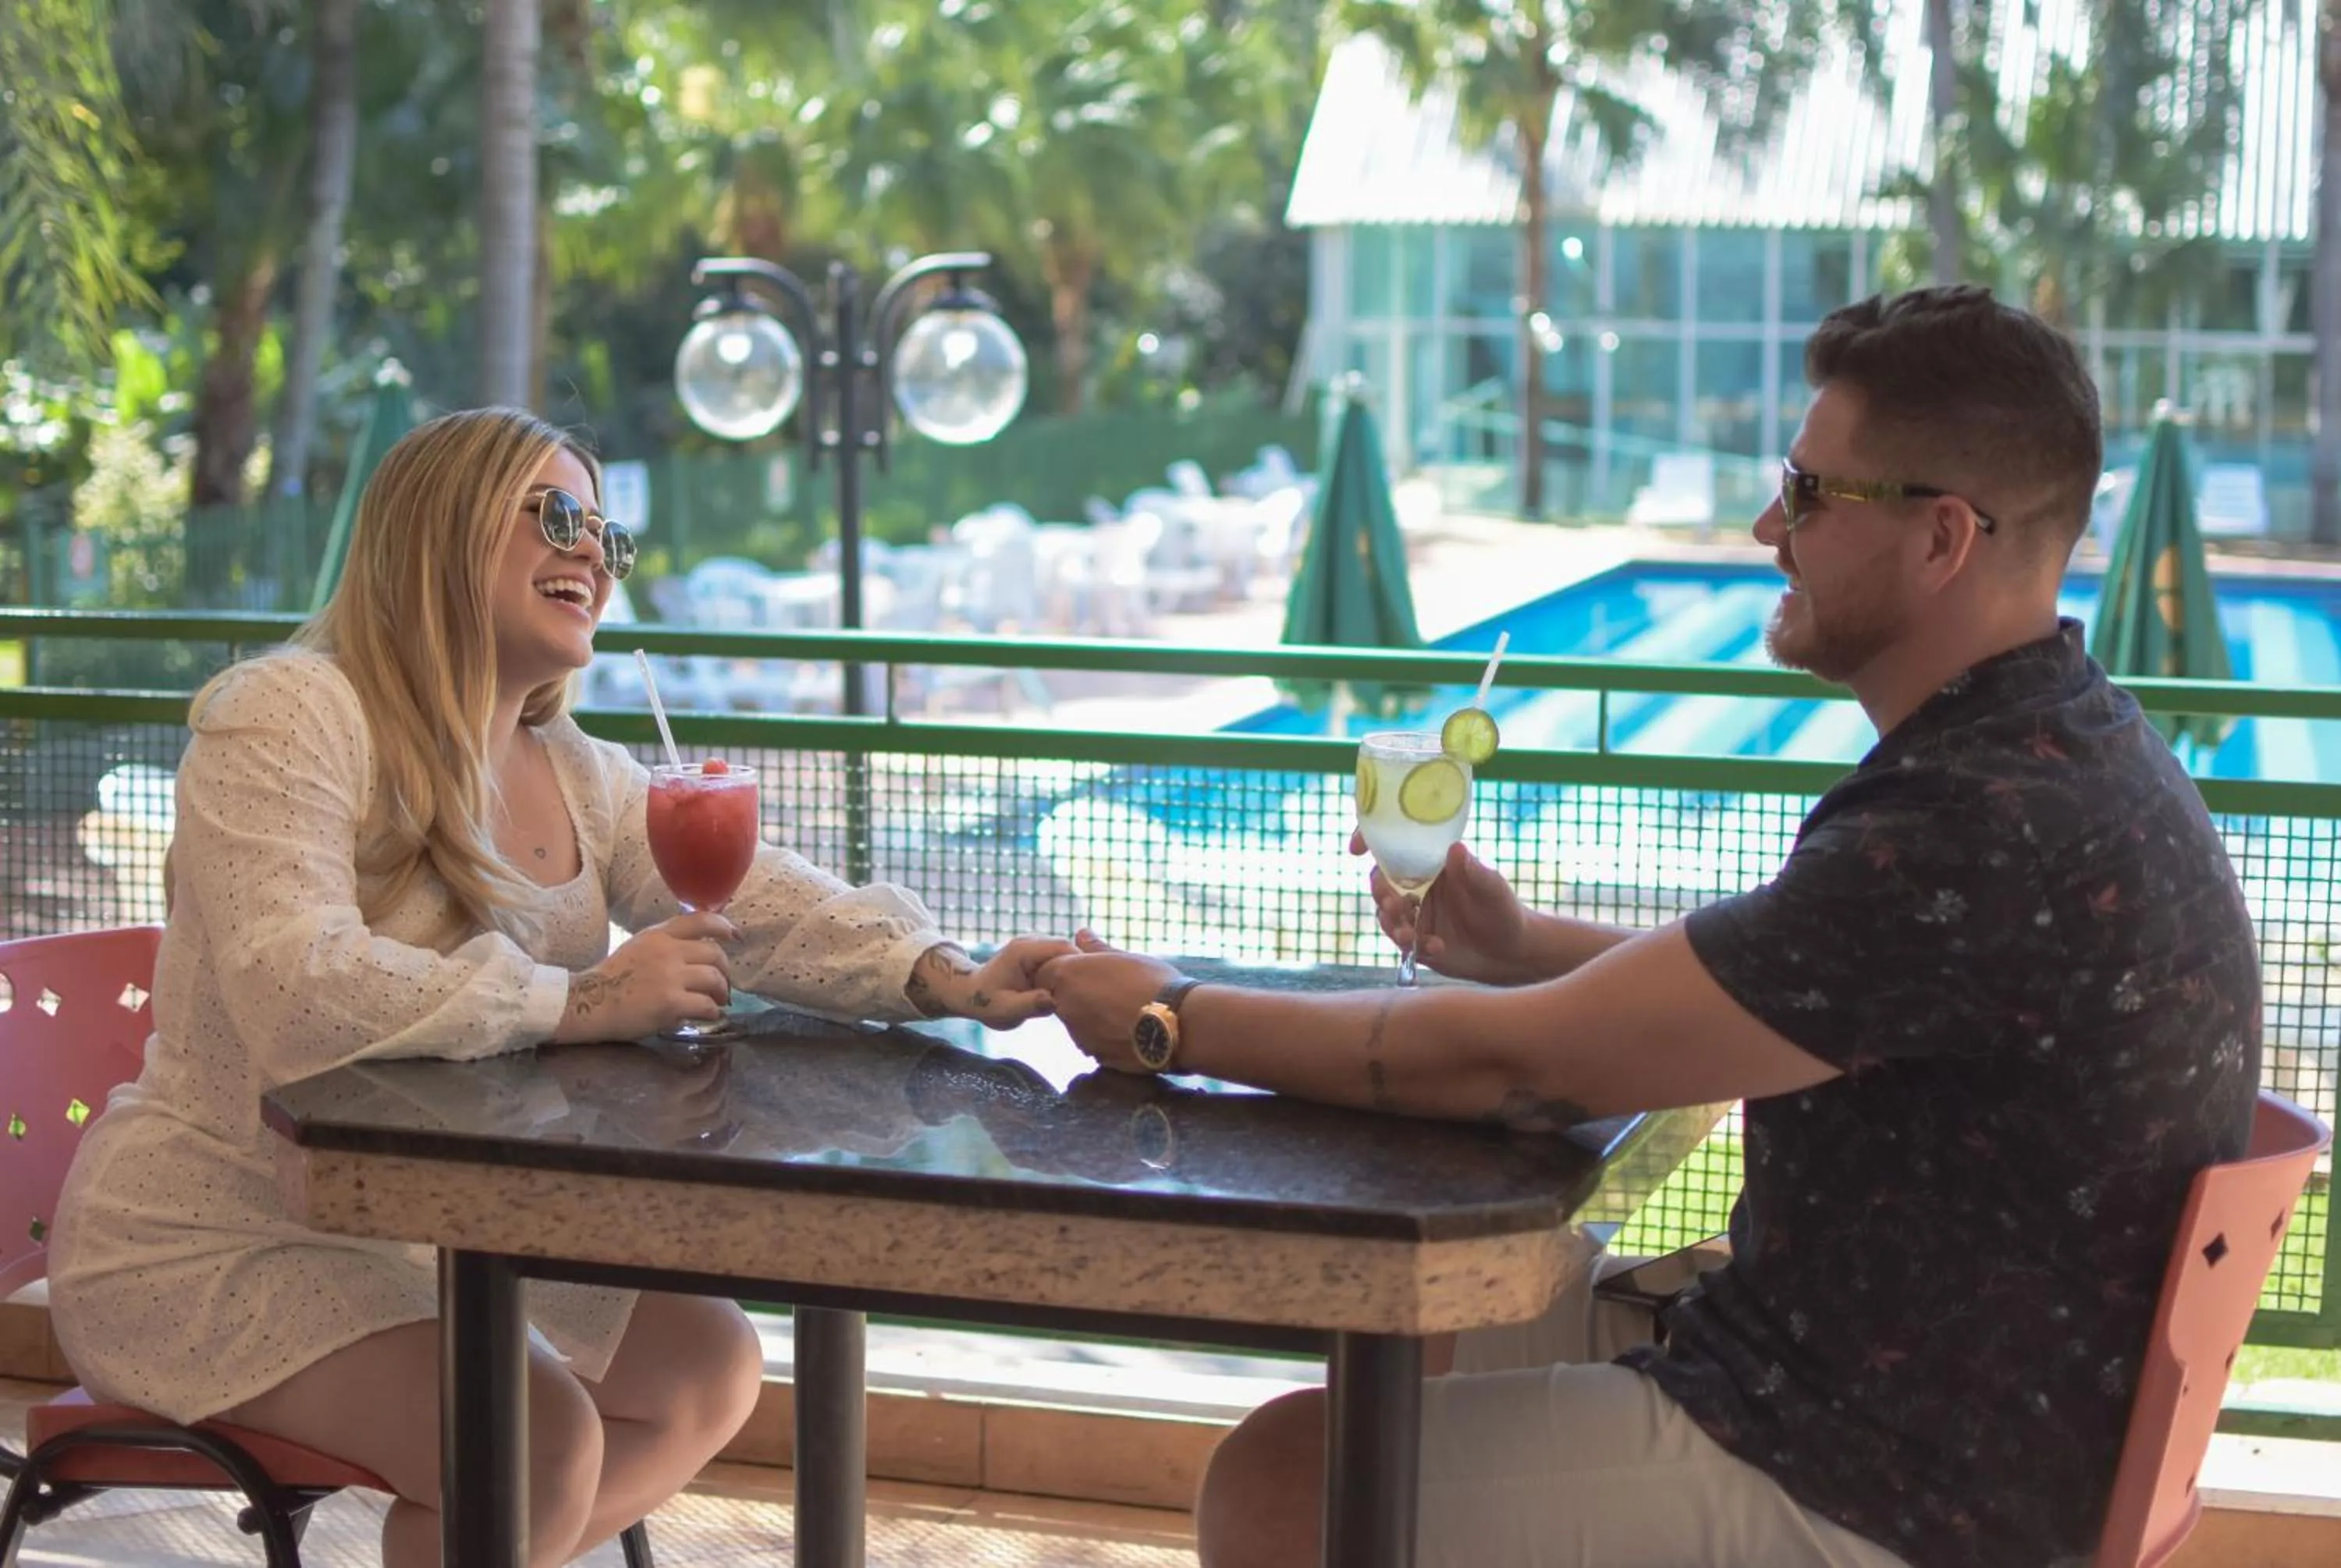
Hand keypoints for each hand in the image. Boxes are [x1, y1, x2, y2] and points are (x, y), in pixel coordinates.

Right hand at [556, 911, 735, 1042]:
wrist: (588, 1004)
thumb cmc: (612, 978)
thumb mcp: (638, 947)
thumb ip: (666, 942)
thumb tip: (698, 947)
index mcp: (658, 935)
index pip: (701, 920)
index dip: (724, 926)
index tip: (735, 936)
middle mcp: (667, 951)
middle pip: (715, 954)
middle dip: (725, 971)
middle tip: (723, 985)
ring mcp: (670, 977)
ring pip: (715, 979)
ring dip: (722, 993)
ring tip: (718, 1002)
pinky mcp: (670, 1003)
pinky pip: (706, 1005)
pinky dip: (712, 1012)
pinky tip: (708, 1016)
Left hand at [907, 936, 1075, 1027]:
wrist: (971, 993)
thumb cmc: (986, 1003)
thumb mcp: (1005, 1010)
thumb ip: (1029, 1005)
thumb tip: (1054, 1001)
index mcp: (1023, 951)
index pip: (1064, 948)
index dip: (1080, 966)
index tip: (1087, 988)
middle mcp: (1031, 941)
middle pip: (1069, 948)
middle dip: (1080, 969)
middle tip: (1085, 995)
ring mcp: (1035, 944)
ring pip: (1068, 953)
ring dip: (1074, 971)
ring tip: (1076, 994)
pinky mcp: (1039, 952)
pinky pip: (1061, 958)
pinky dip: (1067, 973)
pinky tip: (1067, 991)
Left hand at [1034, 930, 1182, 1073]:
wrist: (1177, 1023)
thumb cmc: (1152, 982)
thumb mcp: (1124, 957)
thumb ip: (1096, 948)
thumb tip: (1081, 933)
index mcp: (1068, 975)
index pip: (1044, 972)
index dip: (1062, 970)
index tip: (1083, 970)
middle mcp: (1065, 1005)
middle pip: (1058, 997)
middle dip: (1076, 992)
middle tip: (1108, 988)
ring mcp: (1078, 1034)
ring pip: (1076, 1020)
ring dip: (1090, 1014)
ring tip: (1123, 1008)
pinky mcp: (1094, 1055)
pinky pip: (1092, 1040)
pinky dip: (1103, 1033)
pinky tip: (1128, 1027)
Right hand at [1348, 831, 1529, 984]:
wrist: (1510, 953)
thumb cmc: (1503, 910)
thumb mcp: (1493, 889)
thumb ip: (1474, 872)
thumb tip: (1455, 848)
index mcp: (1430, 863)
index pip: (1394, 846)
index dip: (1370, 841)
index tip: (1356, 848)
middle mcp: (1417, 885)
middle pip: (1382, 881)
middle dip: (1381, 892)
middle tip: (1394, 904)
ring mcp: (1414, 914)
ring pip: (1385, 913)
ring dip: (1392, 923)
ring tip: (1410, 936)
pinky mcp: (1414, 940)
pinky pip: (1399, 940)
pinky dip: (1412, 945)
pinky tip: (1436, 948)